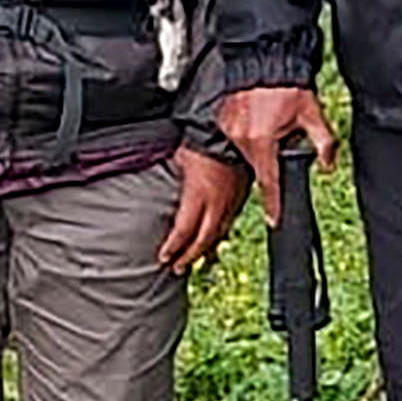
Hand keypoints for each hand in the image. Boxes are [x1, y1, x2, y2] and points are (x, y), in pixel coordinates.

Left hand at [160, 149, 248, 273]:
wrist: (233, 132)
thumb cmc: (203, 140)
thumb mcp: (180, 158)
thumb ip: (172, 178)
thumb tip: (159, 186)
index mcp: (198, 195)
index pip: (183, 230)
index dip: (173, 247)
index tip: (163, 257)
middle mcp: (216, 203)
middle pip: (202, 239)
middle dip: (189, 257)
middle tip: (178, 269)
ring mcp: (231, 201)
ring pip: (219, 234)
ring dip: (207, 252)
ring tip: (199, 263)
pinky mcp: (242, 197)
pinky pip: (231, 223)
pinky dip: (221, 236)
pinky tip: (217, 242)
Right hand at [215, 86, 340, 220]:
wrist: (264, 58)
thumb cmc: (287, 84)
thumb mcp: (313, 114)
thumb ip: (324, 143)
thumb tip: (328, 165)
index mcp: (263, 142)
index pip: (269, 182)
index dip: (274, 204)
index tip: (275, 220)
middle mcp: (242, 138)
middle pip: (260, 164)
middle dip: (271, 159)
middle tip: (282, 137)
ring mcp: (230, 128)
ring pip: (248, 150)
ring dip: (260, 145)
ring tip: (271, 121)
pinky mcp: (223, 119)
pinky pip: (237, 135)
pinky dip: (248, 132)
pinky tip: (259, 116)